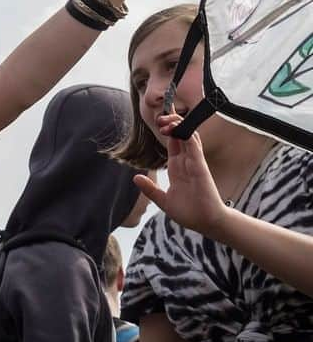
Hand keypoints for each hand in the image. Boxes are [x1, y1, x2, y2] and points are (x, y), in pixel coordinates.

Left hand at [135, 124, 228, 238]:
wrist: (206, 224)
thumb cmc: (189, 213)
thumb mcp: (164, 201)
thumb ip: (151, 189)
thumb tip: (135, 178)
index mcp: (177, 166)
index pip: (173, 141)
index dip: (167, 128)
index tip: (158, 119)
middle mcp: (186, 161)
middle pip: (181, 133)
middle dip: (171, 121)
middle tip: (159, 118)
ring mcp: (193, 162)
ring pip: (188, 135)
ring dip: (178, 124)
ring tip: (165, 120)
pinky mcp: (200, 166)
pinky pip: (194, 146)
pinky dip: (186, 134)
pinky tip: (176, 128)